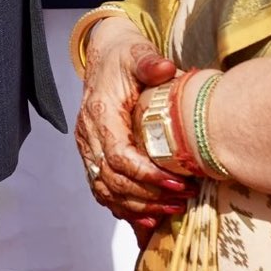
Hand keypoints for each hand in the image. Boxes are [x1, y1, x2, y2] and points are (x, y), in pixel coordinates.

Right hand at [73, 15, 190, 229]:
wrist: (105, 57)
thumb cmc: (123, 58)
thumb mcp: (136, 52)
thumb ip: (148, 61)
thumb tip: (165, 68)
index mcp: (99, 113)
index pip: (117, 155)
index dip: (146, 175)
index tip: (177, 183)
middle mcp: (88, 134)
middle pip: (112, 179)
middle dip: (147, 196)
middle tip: (182, 198)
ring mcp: (88, 147)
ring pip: (105, 190)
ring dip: (137, 207)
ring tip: (170, 210)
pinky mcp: (93, 156)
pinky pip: (102, 190)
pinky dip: (122, 208)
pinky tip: (147, 218)